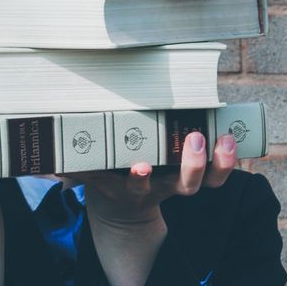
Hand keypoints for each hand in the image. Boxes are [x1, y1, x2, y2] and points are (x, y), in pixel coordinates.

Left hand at [67, 132, 236, 285]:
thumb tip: (186, 76)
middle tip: (197, 139)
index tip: (225, 139)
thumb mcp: (169, 154)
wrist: (119, 209)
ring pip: (142, 188)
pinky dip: (75, 171)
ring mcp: (133, 190)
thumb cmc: (149, 167)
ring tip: (141, 165)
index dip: (223, 162)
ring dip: (141, 177)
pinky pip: (91, 180)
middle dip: (194, 164)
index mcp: (182, 177)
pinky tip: (61, 162)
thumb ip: (179, 125)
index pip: (213, 175)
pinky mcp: (104, 188)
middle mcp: (163, 186)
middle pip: (187, 185)